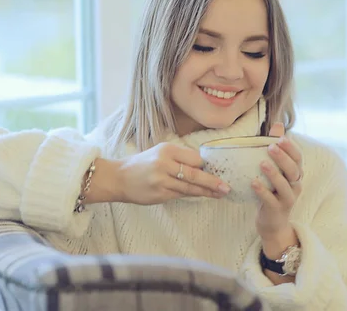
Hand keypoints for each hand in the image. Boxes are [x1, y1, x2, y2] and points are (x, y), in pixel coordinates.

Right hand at [114, 143, 231, 204]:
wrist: (119, 178)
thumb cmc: (142, 164)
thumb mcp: (159, 152)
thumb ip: (179, 158)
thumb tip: (203, 166)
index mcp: (166, 150)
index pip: (194, 158)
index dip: (206, 166)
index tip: (219, 170)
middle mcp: (164, 164)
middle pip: (195, 175)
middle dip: (213, 182)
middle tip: (227, 187)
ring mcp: (162, 181)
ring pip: (190, 188)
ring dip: (207, 192)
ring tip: (220, 194)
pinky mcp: (160, 195)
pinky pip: (181, 195)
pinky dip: (193, 195)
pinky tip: (203, 195)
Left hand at [252, 122, 302, 243]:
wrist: (272, 222)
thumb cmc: (272, 191)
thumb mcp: (275, 170)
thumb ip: (276, 149)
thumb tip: (277, 124)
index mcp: (295, 174)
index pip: (298, 158)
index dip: (291, 148)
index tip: (280, 138)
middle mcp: (295, 186)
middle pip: (293, 170)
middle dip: (283, 158)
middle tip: (271, 147)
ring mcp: (287, 199)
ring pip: (284, 185)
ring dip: (273, 173)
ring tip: (261, 163)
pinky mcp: (277, 210)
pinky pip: (270, 200)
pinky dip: (262, 191)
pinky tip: (252, 183)